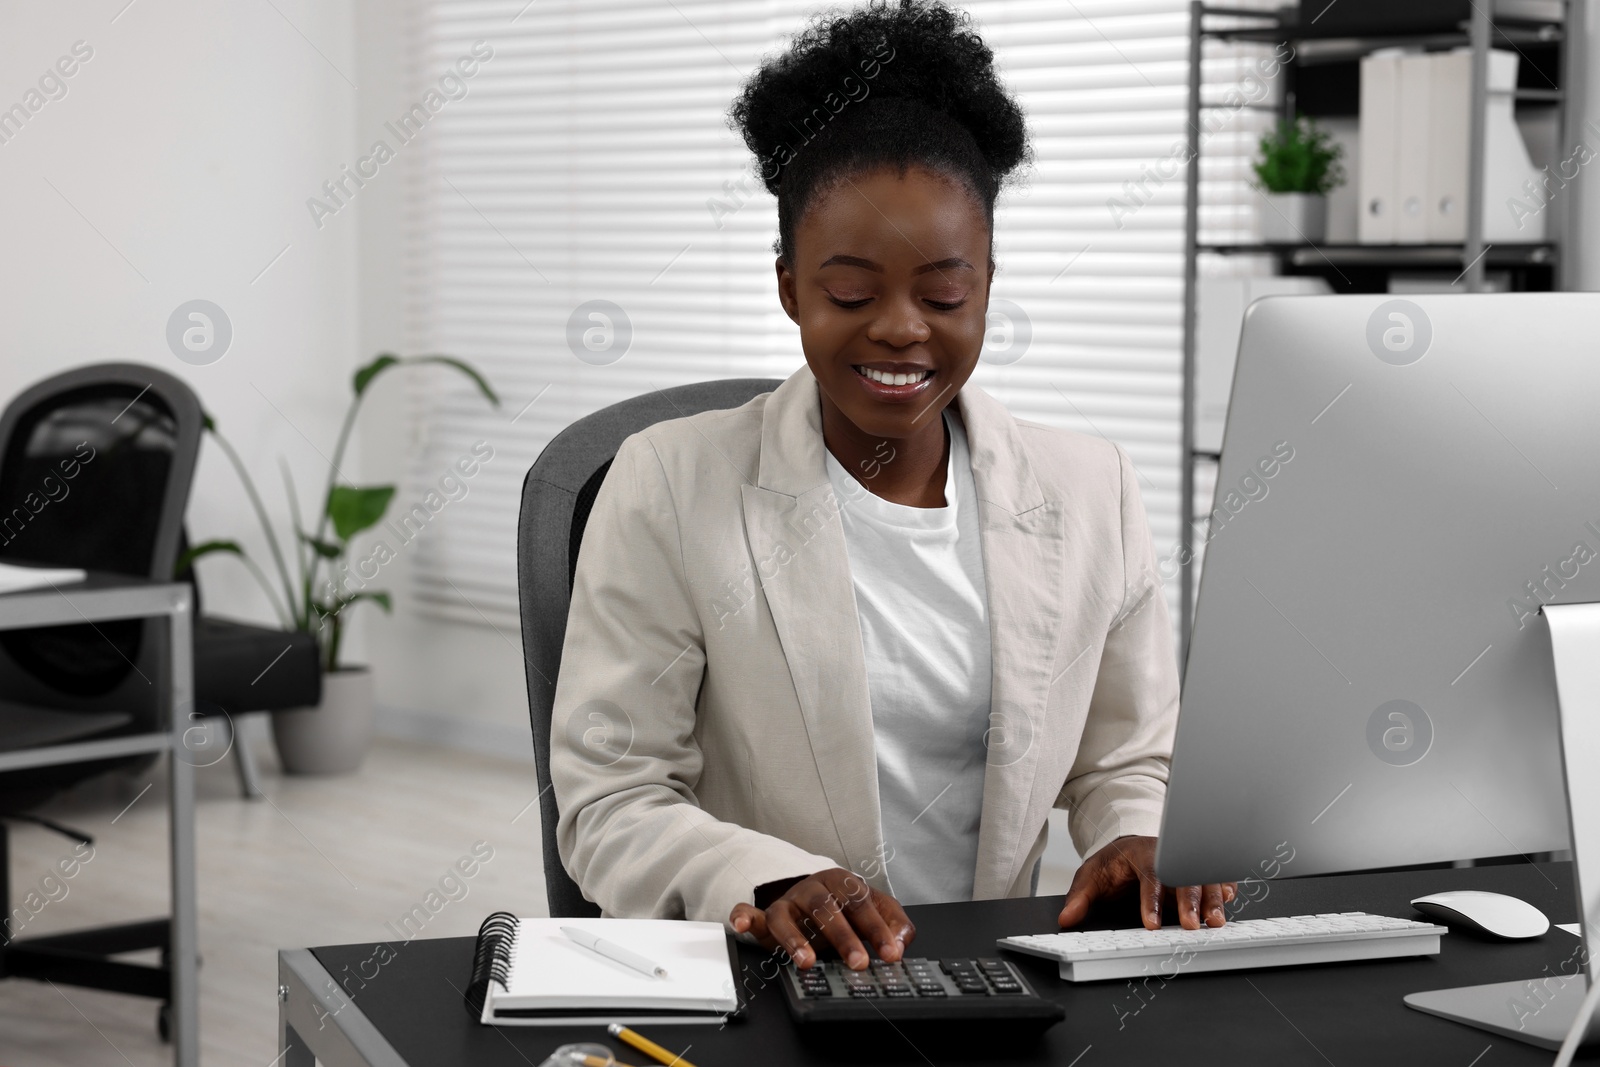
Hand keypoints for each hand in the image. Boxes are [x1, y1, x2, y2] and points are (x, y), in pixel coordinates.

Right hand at [729, 867, 914, 970]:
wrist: (812, 894)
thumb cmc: (845, 907)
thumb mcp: (873, 911)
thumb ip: (893, 923)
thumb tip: (901, 943)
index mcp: (842, 883)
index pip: (862, 904)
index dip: (877, 929)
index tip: (890, 953)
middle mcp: (813, 889)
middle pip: (826, 909)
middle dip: (843, 937)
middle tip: (858, 962)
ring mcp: (788, 902)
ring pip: (787, 916)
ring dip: (795, 938)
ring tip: (807, 961)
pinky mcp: (766, 916)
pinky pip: (753, 913)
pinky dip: (744, 916)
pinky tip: (742, 923)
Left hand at [1057, 836, 1235, 931]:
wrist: (1130, 846)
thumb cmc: (1115, 863)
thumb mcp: (1092, 875)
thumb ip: (1080, 897)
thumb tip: (1066, 918)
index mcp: (1141, 854)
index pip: (1149, 876)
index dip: (1151, 901)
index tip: (1152, 923)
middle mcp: (1168, 856)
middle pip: (1183, 875)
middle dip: (1189, 901)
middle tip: (1191, 926)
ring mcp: (1186, 861)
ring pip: (1204, 876)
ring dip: (1212, 899)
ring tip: (1215, 921)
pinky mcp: (1199, 869)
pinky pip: (1217, 875)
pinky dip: (1225, 887)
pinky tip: (1230, 899)